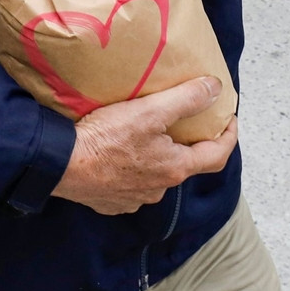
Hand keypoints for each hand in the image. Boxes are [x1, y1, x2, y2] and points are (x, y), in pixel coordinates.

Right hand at [50, 77, 237, 215]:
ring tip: (147, 132)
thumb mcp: (149, 110)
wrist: (60, 164)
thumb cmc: (105, 138)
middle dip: (188, 143)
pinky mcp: (111, 201)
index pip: (216, 155)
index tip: (229, 119)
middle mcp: (158, 189)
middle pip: (184, 164)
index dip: (228, 136)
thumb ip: (186, 99)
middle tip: (184, 120)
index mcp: (174, 169)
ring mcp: (134, 199)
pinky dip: (133, 167)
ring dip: (158, 155)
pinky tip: (121, 151)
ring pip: (156, 174)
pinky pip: (131, 183)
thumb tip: (215, 89)